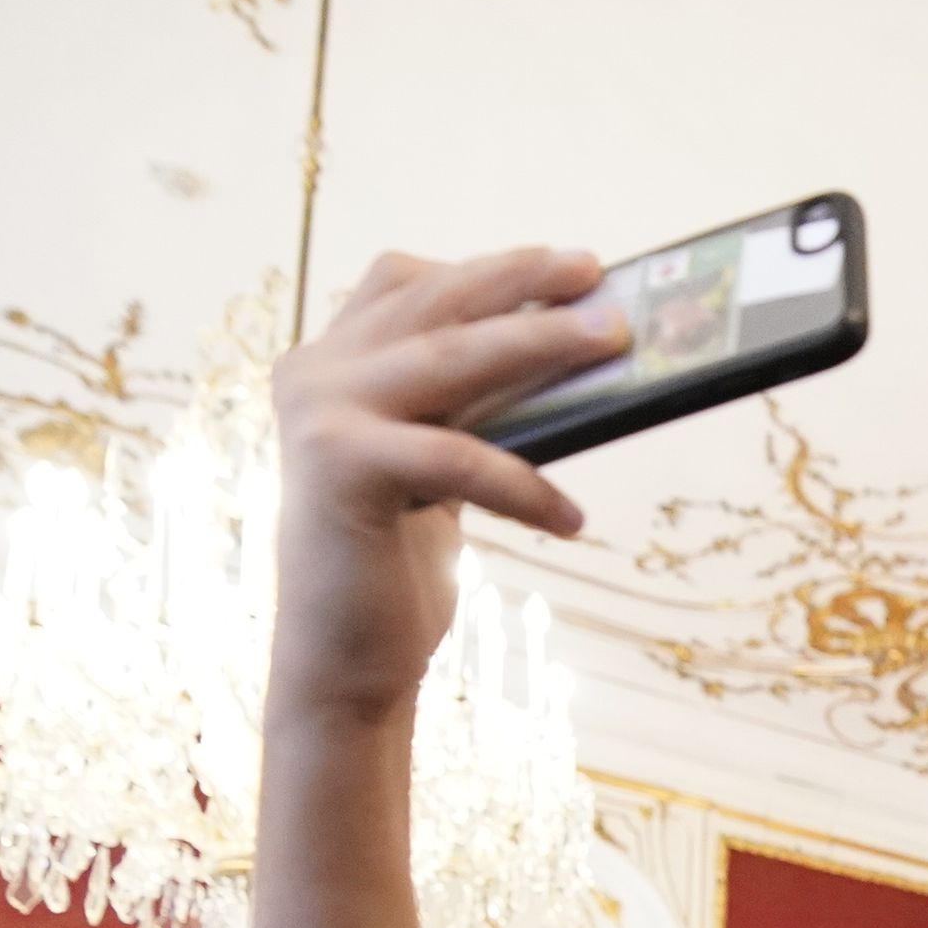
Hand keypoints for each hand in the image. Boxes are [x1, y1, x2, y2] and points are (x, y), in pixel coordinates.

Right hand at [267, 246, 625, 730]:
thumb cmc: (398, 564)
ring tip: (613, 344)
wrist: (343, 662)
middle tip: (599, 276)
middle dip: (526, 282)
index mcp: (329, 361)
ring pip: (451, 358)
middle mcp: (313, 372)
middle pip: (437, 302)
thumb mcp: (436, 462)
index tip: (567, 265)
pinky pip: (457, 455)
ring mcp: (319, 413)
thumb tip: (571, 349)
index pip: (408, 282)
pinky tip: (571, 520)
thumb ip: (470, 404)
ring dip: (541, 343)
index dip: (490, 267)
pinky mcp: (342, 466)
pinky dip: (523, 485)